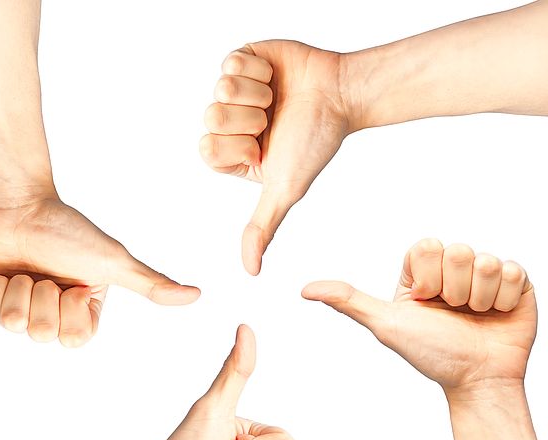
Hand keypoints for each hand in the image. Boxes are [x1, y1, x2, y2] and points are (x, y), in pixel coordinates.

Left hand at [0, 195, 199, 346]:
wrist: (22, 205)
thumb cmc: (71, 232)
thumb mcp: (114, 263)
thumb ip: (153, 285)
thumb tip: (197, 295)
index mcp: (81, 312)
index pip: (74, 339)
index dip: (70, 311)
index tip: (73, 283)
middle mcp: (52, 315)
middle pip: (44, 335)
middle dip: (45, 296)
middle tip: (47, 273)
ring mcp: (20, 311)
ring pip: (15, 325)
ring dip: (20, 289)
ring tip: (25, 269)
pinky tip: (3, 272)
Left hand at [200, 42, 349, 274]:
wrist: (341, 96)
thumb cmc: (314, 144)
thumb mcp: (284, 189)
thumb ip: (262, 227)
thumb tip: (251, 271)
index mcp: (232, 154)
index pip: (207, 148)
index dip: (237, 146)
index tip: (263, 147)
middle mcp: (229, 124)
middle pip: (210, 117)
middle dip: (250, 120)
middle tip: (273, 122)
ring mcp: (234, 92)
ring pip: (220, 89)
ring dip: (257, 96)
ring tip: (277, 101)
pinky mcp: (242, 60)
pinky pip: (232, 62)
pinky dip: (259, 71)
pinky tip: (276, 79)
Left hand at [302, 238, 535, 393]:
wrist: (477, 381)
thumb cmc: (431, 354)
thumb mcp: (386, 325)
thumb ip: (349, 301)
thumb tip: (304, 289)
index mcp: (422, 272)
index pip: (427, 246)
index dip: (427, 278)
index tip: (425, 302)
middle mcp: (453, 268)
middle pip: (457, 251)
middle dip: (453, 291)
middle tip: (453, 314)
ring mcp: (485, 274)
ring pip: (486, 261)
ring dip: (479, 299)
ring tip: (475, 317)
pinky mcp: (516, 282)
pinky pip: (513, 271)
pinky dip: (503, 301)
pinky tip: (496, 316)